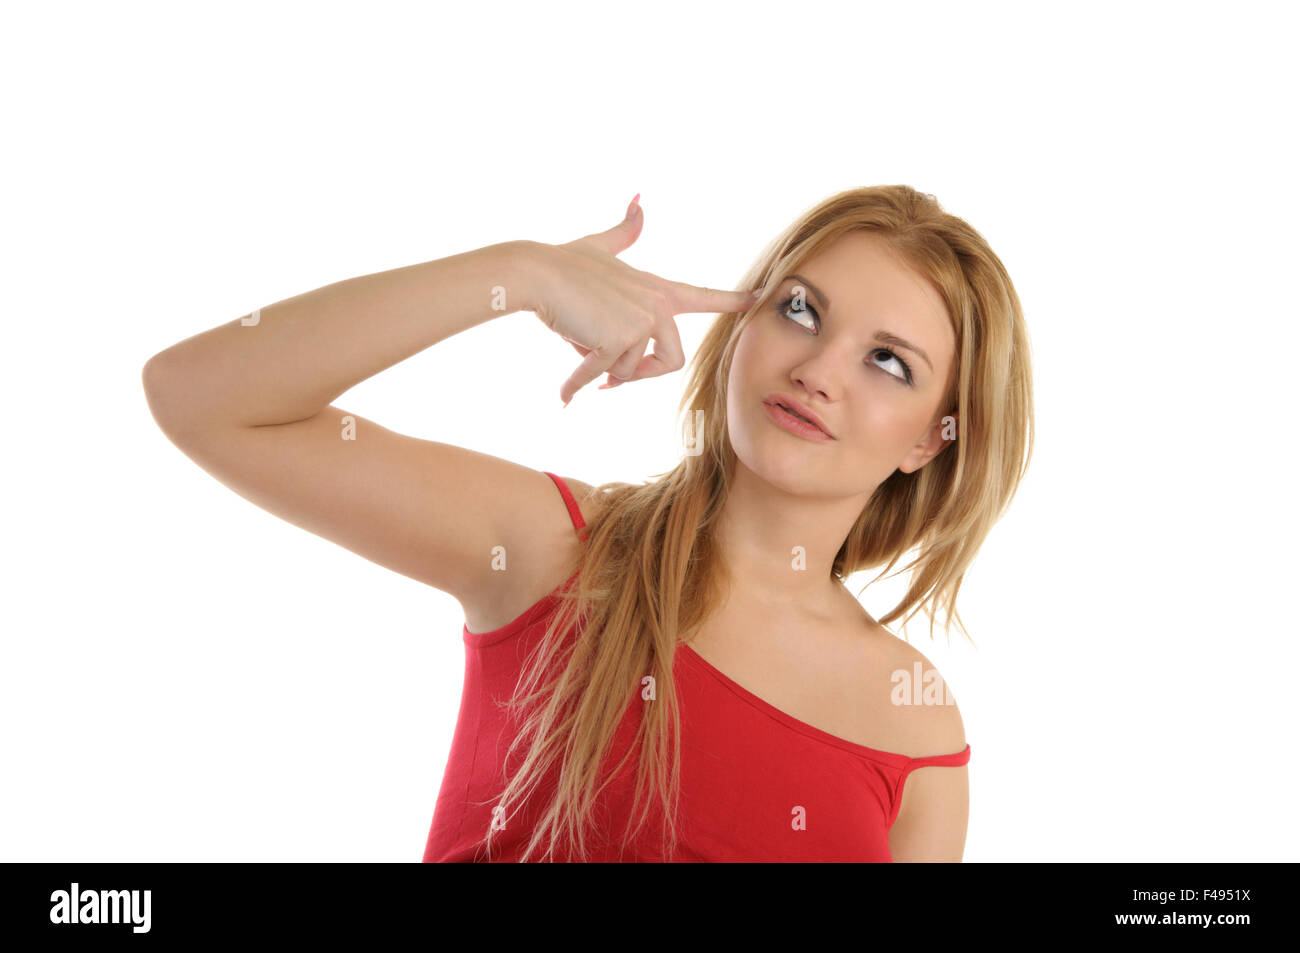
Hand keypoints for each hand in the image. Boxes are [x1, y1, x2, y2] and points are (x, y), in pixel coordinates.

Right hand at [522, 195, 757, 404]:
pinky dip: (578, 385)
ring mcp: (639, 322)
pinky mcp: (618, 339)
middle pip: (672, 361)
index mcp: (657, 289)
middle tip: (611, 377)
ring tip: (580, 343)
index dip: (732, 301)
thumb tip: (638, 199)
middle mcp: (656, 306)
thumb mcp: (600, 245)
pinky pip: (603, 377)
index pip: (704, 297)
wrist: (537, 273)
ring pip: (628, 372)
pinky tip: (565, 395)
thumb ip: (624, 231)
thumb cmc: (564, 263)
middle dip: (640, 375)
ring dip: (600, 368)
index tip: (761, 296)